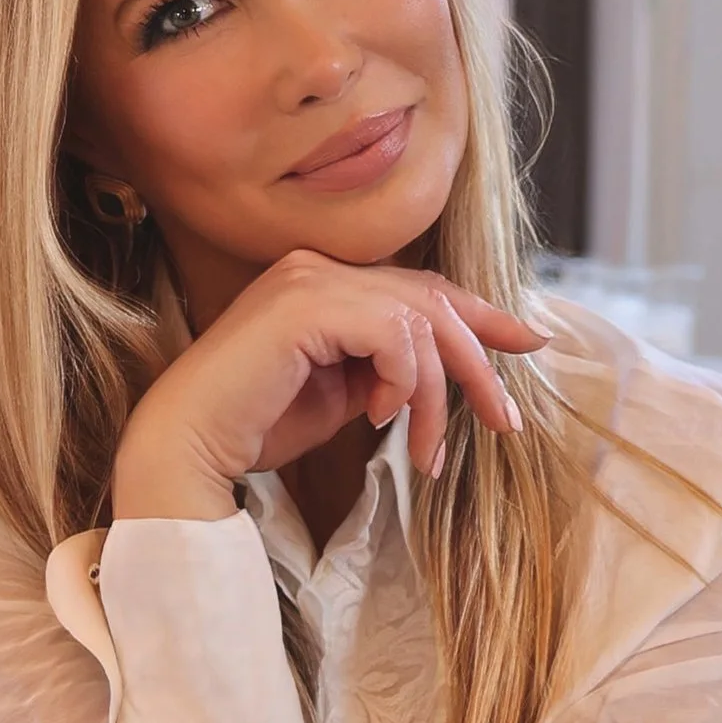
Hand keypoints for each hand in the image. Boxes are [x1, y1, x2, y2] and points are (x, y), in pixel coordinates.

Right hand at [113, 251, 545, 521]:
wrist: (190, 447)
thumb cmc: (254, 429)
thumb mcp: (340, 398)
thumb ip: (381, 372)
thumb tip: (431, 377)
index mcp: (325, 284)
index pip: (419, 289)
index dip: (482, 313)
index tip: (531, 341)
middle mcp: (319, 269)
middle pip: (432, 301)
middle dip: (479, 363)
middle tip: (505, 421)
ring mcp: (310, 280)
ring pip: (420, 322)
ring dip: (438, 394)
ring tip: (427, 453)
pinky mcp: (306, 305)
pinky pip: (393, 335)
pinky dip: (402, 382)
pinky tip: (379, 419)